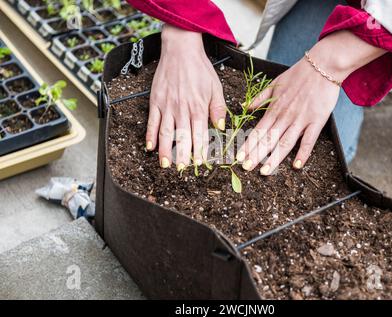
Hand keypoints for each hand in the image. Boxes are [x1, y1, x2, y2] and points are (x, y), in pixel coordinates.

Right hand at [146, 24, 225, 169]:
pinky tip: (150, 147)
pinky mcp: (156, 101)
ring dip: (165, 149)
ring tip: (166, 164)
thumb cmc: (200, 69)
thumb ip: (218, 108)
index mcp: (199, 106)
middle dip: (182, 155)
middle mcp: (182, 108)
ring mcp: (167, 105)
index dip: (200, 150)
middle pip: (182, 136)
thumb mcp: (215, 87)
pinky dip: (150, 134)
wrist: (180, 50)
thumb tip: (221, 127)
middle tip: (181, 169)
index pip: (200, 133)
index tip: (200, 164)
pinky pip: (152, 121)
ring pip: (166, 132)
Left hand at [236, 31, 385, 174]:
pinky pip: (309, 140)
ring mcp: (300, 119)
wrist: (322, 66)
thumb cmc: (298, 74)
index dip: (248, 145)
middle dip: (256, 155)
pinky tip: (296, 165)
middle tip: (246, 168)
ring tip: (265, 171)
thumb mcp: (274, 84)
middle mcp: (285, 116)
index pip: (257, 131)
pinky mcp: (316, 121)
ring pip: (285, 143)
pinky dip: (303, 153)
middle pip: (268, 140)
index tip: (239, 157)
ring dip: (274, 158)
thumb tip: (244, 107)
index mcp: (274, 109)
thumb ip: (260, 98)